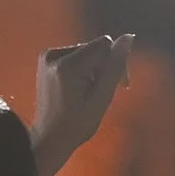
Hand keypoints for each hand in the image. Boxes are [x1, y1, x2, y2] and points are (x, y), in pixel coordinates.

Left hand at [31, 34, 134, 175]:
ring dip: (93, 69)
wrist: (50, 138)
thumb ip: (115, 67)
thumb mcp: (102, 98)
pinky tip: (78, 89)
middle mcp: (54, 55)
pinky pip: (74, 56)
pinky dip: (81, 69)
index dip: (115, 62)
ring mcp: (47, 56)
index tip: (119, 85)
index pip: (104, 45)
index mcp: (68, 65)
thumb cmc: (78, 124)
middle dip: (104, 66)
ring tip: (89, 93)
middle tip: (103, 93)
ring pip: (85, 51)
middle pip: (94, 47)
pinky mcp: (46, 60)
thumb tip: (128, 37)